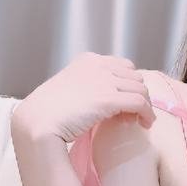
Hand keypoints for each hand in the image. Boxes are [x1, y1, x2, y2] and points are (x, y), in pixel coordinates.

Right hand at [10, 51, 155, 143]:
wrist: (38, 121)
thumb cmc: (49, 111)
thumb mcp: (70, 90)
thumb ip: (89, 88)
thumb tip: (108, 102)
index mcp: (88, 60)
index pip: (123, 66)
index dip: (129, 84)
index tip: (126, 101)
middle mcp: (98, 65)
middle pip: (135, 78)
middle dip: (138, 95)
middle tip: (134, 114)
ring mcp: (104, 80)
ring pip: (141, 90)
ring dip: (145, 106)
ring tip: (139, 121)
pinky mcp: (109, 98)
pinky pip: (140, 103)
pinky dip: (147, 114)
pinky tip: (145, 124)